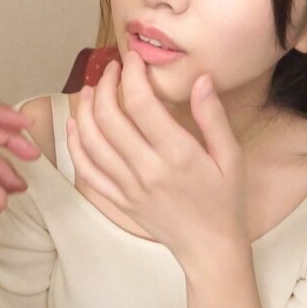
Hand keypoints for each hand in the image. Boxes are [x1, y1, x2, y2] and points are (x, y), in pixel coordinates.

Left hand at [67, 50, 249, 272]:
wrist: (210, 248)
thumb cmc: (225, 201)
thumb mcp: (231, 157)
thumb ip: (213, 117)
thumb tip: (202, 79)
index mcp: (177, 155)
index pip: (142, 104)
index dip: (132, 74)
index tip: (132, 58)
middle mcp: (146, 170)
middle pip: (109, 118)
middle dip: (105, 85)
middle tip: (111, 68)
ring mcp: (127, 188)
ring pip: (91, 142)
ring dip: (85, 110)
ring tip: (90, 89)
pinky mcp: (119, 201)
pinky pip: (87, 172)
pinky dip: (75, 145)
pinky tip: (75, 126)